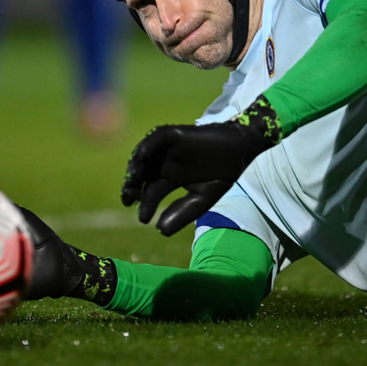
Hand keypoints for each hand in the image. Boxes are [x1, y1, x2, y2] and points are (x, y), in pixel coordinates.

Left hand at [121, 96, 281, 235]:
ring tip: (133, 180)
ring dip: (136, 167)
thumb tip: (160, 230)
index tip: (143, 219)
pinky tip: (143, 156)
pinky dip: (149, 145)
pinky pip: (157, 137)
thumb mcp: (202, 198)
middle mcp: (164, 164)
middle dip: (133, 187)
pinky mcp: (175, 135)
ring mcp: (168, 149)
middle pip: (142, 175)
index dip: (145, 205)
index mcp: (169, 179)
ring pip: (144, 157)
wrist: (238, 151)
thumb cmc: (221, 174)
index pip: (151, 192)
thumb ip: (183, 213)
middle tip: (128, 199)